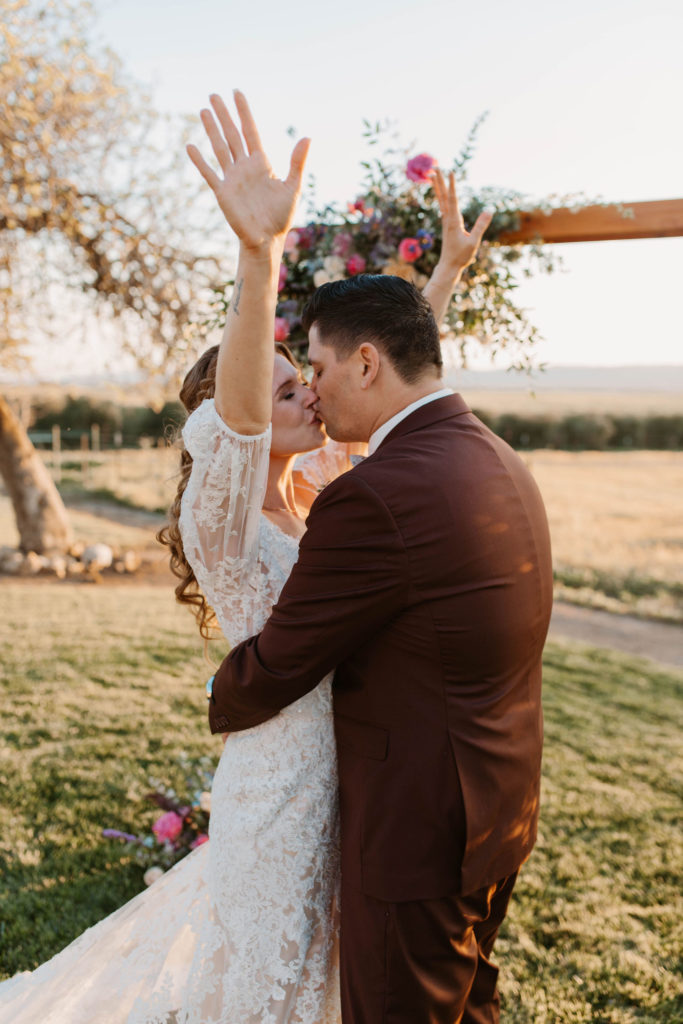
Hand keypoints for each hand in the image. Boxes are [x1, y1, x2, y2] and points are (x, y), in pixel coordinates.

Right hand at [187, 90, 309, 254]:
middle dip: (224, 114)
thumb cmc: (281, 216)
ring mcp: (232, 178)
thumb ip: (297, 162)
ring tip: (203, 110)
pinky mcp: (223, 193)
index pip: (250, 131)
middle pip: (232, 135)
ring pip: (219, 148)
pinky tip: (190, 146)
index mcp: (261, 163)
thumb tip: (307, 137)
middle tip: (214, 94)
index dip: (244, 112)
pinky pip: (209, 173)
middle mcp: (245, 167)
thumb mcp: (293, 187)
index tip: (237, 93)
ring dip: (211, 129)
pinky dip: (199, 161)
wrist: (267, 239)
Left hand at [432, 168, 491, 271]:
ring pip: (441, 199)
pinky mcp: (447, 224)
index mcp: (454, 221)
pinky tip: (439, 191)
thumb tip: (489, 211)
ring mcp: (446, 221)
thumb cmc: (461, 256)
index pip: (453, 199)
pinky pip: (442, 205)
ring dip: (437, 186)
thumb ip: (481, 226)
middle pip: (443, 196)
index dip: (452, 185)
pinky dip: (440, 195)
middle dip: (439, 181)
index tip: (450, 171)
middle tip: (434, 167)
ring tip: (433, 174)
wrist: (449, 266)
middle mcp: (447, 218)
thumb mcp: (473, 242)